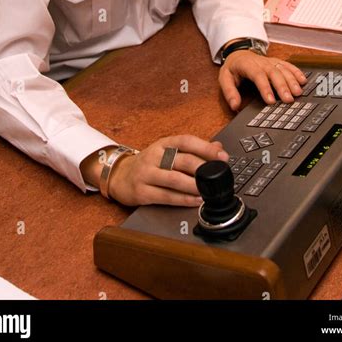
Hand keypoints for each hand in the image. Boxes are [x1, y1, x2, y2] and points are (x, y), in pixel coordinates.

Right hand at [107, 134, 228, 206]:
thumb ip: (192, 150)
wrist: (119, 176)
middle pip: (182, 160)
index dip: (206, 148)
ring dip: (194, 186)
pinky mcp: (142, 192)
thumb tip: (218, 147)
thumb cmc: (149, 164)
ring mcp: (146, 174)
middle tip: (218, 176)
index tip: (222, 156)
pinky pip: (166, 196)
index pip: (186, 141)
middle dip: (203, 169)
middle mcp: (154, 156)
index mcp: (163, 144)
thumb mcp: (167, 151)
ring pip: (174, 180)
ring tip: (208, 191)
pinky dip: (183, 200)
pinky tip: (195, 201)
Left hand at [219, 52, 306, 110]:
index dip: (265, 88)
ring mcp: (270, 61)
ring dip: (291, 80)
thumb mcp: (224, 78)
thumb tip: (234, 106)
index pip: (257, 75)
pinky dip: (296, 72)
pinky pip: (288, 65)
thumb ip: (229, 92)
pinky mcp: (276, 62)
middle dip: (282, 86)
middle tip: (288, 100)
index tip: (270, 101)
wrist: (239, 53)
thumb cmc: (233, 68)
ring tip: (297, 93)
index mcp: (247, 65)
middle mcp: (261, 62)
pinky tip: (303, 80)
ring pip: (282, 69)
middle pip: (273, 73)